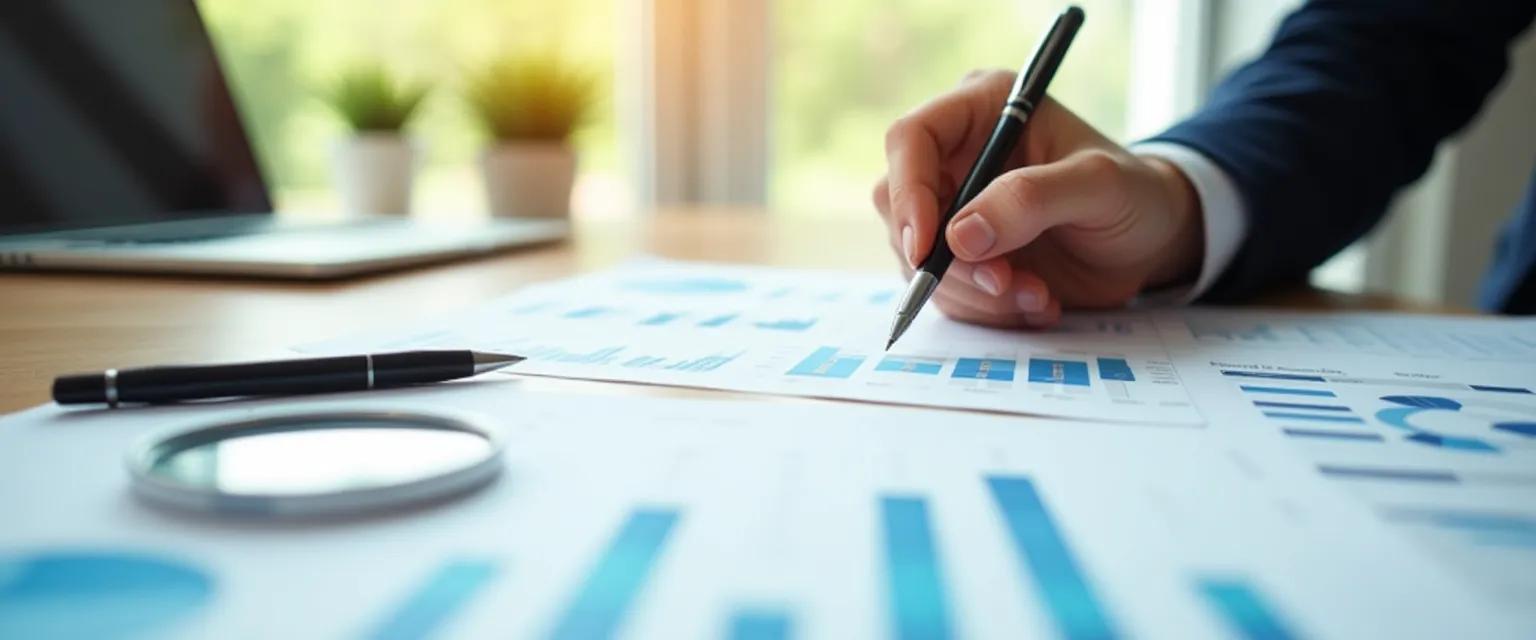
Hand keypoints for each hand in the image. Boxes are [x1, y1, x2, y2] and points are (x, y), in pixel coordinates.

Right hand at [873, 70, 1204, 328]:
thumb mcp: (1099, 186)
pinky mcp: (961, 256)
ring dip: (975, 291)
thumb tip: (960, 235)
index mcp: (983, 109)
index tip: (927, 248)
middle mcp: (957, 156)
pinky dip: (988, 309)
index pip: (911, 140)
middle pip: (898, 205)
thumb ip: (1032, 200)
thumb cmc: (1134, 195)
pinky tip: (1037, 301)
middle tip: (1003, 281)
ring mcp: (954, 208)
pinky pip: (946, 292)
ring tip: (1038, 294)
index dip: (907, 193)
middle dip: (946, 258)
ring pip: (918, 259)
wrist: (1151, 243)